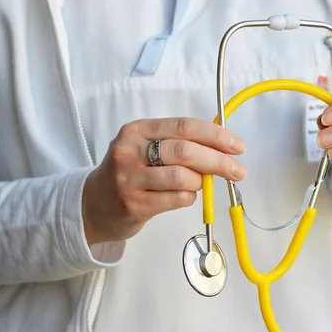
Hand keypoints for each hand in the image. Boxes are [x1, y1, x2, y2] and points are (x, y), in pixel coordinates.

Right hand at [82, 118, 246, 243]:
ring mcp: (130, 178)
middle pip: (186, 152)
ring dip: (201, 182)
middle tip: (238, 171)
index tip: (237, 146)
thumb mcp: (144, 148)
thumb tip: (223, 149)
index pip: (184, 126)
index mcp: (137, 130)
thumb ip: (177, 144)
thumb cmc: (130, 173)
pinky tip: (184, 196)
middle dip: (219, 161)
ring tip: (201, 184)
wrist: (93, 205)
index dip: (216, 135)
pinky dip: (190, 198)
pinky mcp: (134, 204)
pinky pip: (177, 199)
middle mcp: (130, 151)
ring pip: (183, 178)